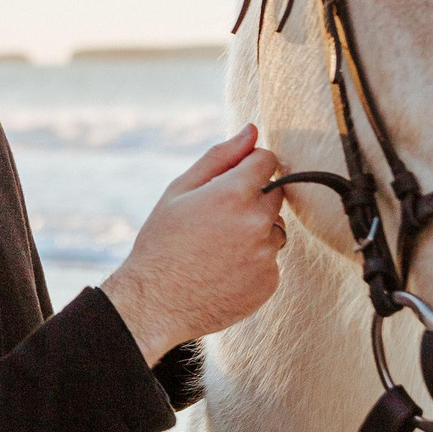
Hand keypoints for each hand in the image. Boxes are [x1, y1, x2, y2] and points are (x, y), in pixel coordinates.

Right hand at [103, 126, 284, 363]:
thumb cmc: (162, 242)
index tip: (231, 182)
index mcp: (234, 192)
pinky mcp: (270, 282)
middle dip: (253, 199)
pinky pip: (270, 261)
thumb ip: (221, 156)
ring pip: (274, 230)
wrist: (156, 302)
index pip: (268, 160)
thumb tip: (252, 130)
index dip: (249, 167)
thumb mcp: (180, 190)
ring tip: (218, 248)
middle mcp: (257, 222)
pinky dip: (253, 262)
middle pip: (276, 194)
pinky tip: (223, 270)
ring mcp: (266, 254)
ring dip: (255, 232)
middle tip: (217, 219)